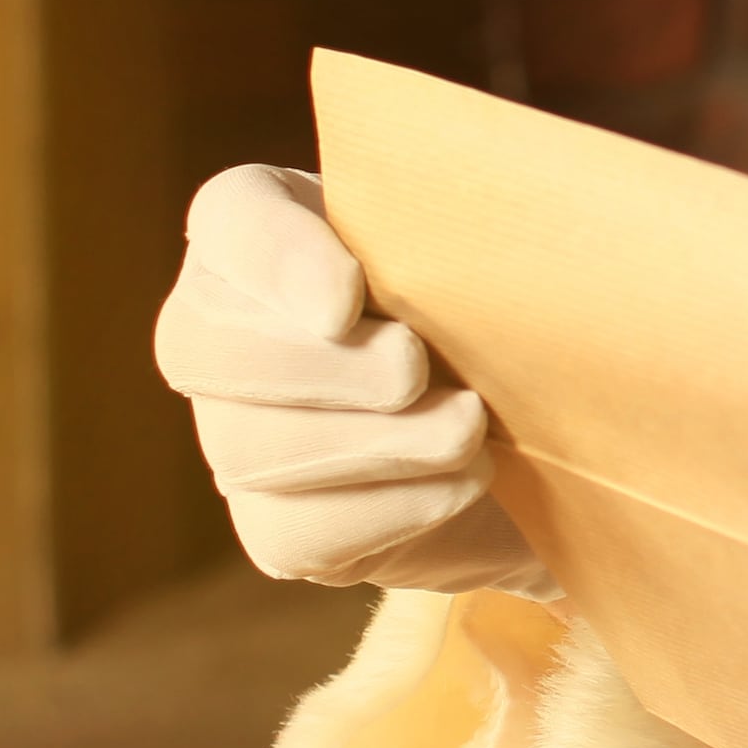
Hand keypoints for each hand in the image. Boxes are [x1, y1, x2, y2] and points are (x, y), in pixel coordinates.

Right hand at [155, 163, 542, 593]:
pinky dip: (390, 507)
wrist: (543, 440)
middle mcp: (222, 332)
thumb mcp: (484, 250)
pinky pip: (296, 529)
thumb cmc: (501, 313)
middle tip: (414, 368)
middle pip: (205, 346)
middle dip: (321, 366)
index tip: (344, 300)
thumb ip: (455, 222)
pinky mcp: (276, 529)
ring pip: (249, 448)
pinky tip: (463, 482)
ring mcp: (235, 438)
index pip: (230, 218)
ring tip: (467, 427)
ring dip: (372, 441)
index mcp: (269, 232)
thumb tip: (458, 231)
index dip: (272, 259)